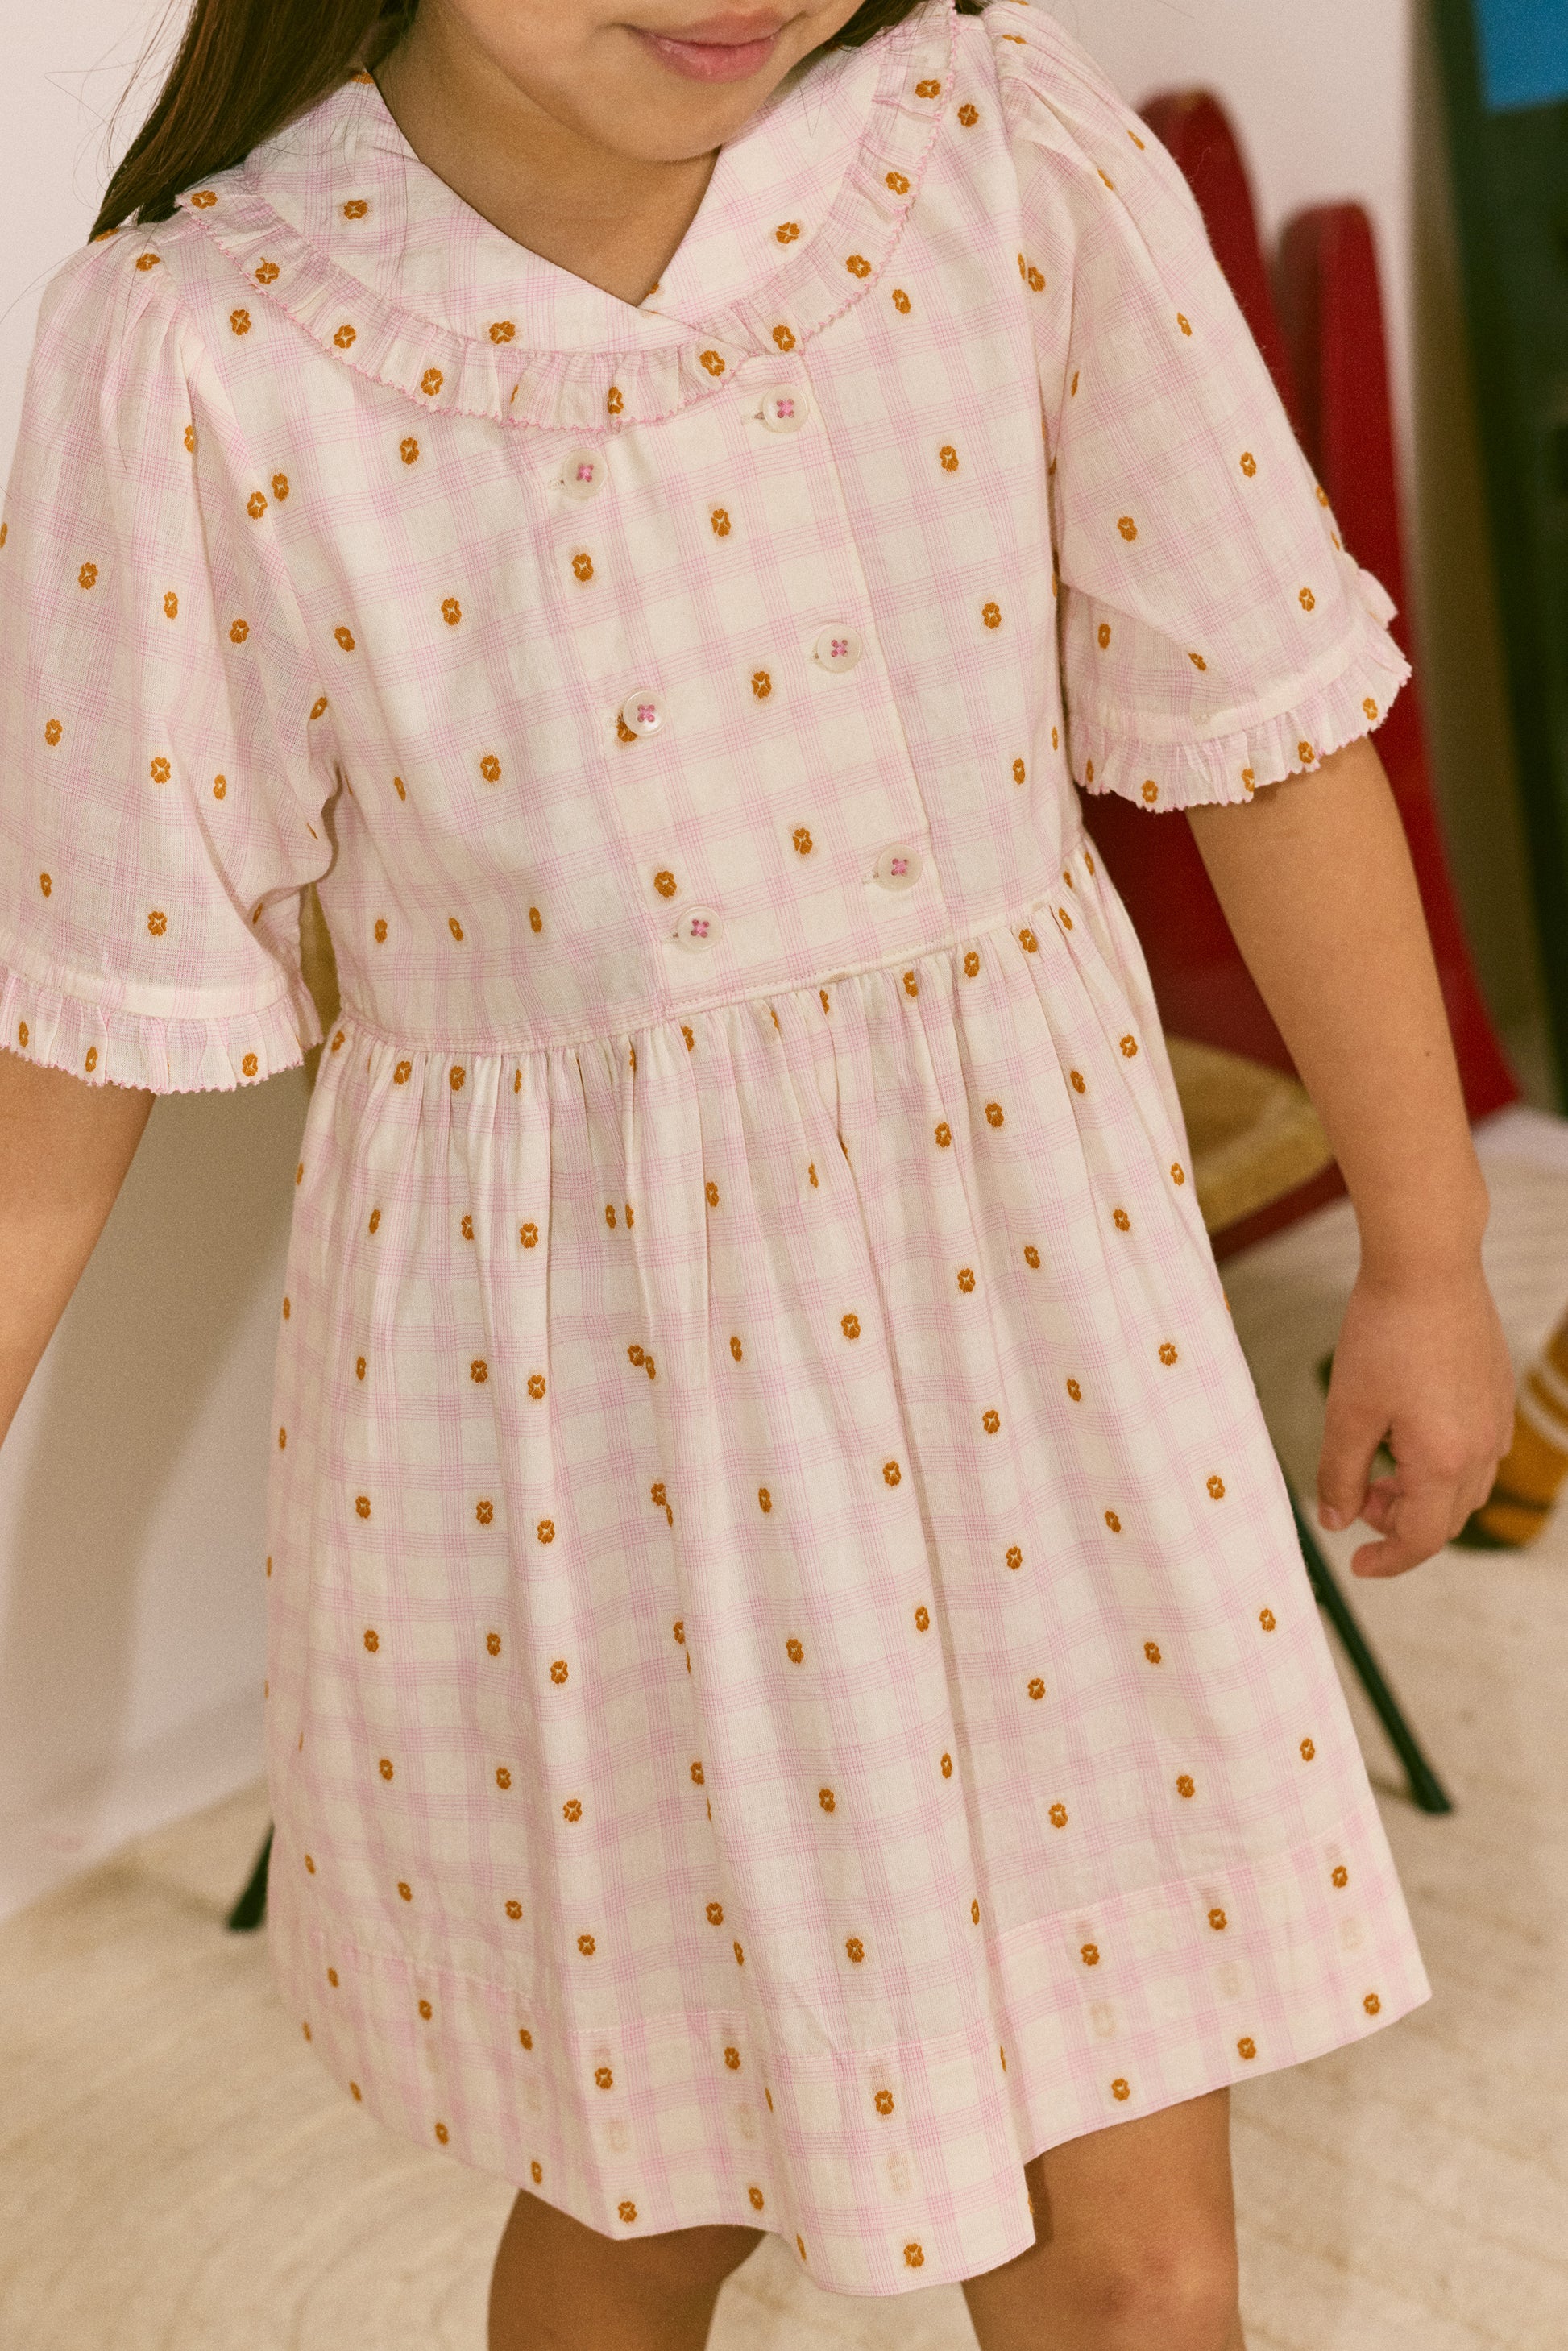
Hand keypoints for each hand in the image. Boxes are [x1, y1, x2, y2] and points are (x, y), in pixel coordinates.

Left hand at [1317, 1255, 1514, 1577]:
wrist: (1428, 1266)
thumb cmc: (1383, 1335)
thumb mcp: (1348, 1410)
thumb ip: (1340, 1473)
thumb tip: (1336, 1521)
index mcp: (1445, 1461)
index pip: (1423, 1539)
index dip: (1388, 1560)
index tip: (1358, 1564)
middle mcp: (1484, 1448)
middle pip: (1446, 1518)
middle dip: (1399, 1521)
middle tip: (1357, 1496)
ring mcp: (1498, 1420)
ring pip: (1464, 1486)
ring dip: (1421, 1492)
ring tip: (1377, 1460)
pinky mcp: (1498, 1394)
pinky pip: (1478, 1451)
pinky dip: (1442, 1462)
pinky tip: (1406, 1430)